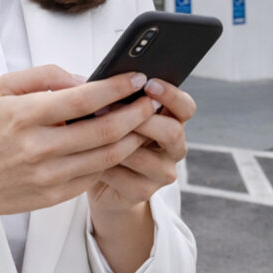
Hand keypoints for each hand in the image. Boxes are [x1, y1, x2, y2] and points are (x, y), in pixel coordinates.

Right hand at [0, 65, 157, 243]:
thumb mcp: (2, 89)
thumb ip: (44, 76)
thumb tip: (84, 79)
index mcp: (24, 115)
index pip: (83, 98)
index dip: (116, 87)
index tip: (137, 78)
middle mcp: (37, 147)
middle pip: (103, 130)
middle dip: (135, 113)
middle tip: (152, 101)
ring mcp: (47, 176)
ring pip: (106, 156)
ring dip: (133, 138)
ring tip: (145, 123)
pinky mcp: (53, 197)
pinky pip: (93, 176)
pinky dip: (113, 160)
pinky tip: (123, 145)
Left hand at [88, 78, 195, 213]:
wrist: (102, 181)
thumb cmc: (107, 136)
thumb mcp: (115, 114)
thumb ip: (119, 99)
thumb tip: (102, 80)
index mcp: (172, 121)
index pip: (186, 107)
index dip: (171, 95)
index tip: (148, 83)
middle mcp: (174, 148)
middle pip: (173, 132)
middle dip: (141, 118)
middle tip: (107, 108)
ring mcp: (162, 173)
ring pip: (143, 156)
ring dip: (113, 142)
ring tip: (88, 131)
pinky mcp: (144, 192)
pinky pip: (123, 177)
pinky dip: (102, 165)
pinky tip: (86, 156)